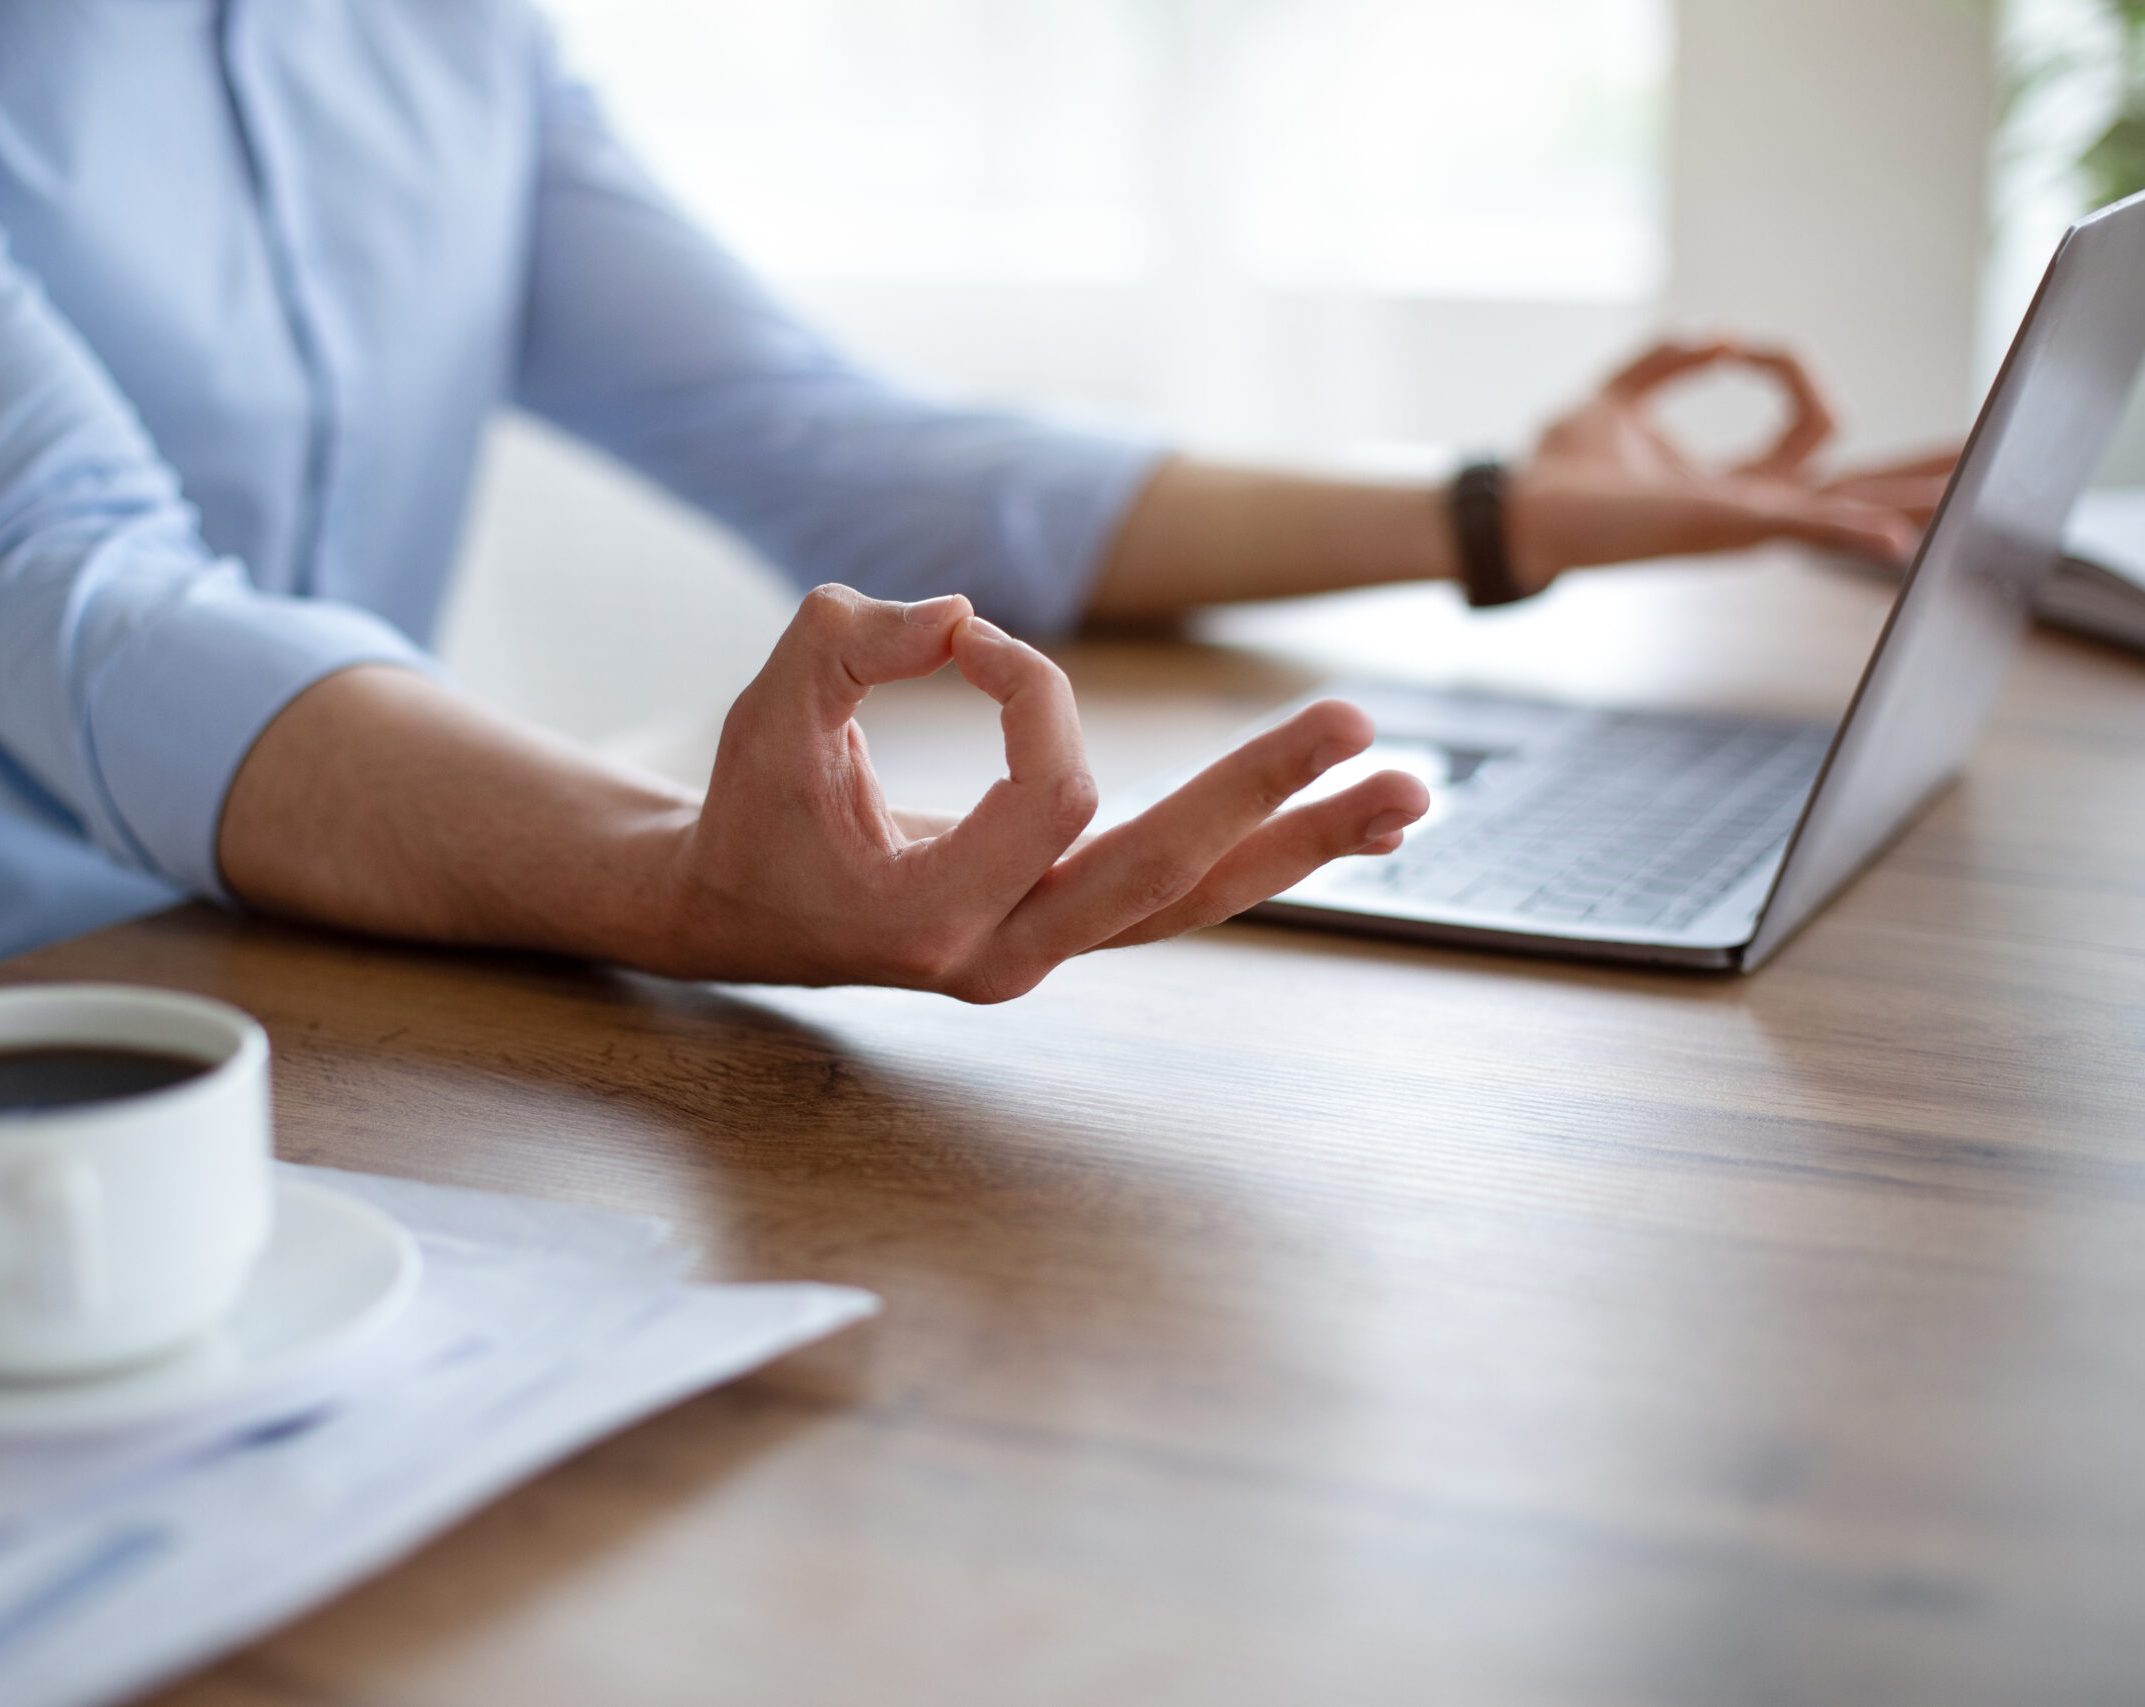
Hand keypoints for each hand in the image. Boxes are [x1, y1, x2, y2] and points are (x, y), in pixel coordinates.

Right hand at [658, 585, 1429, 1000]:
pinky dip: (1260, 853)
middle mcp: (1003, 954)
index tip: (972, 642)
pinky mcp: (1069, 926)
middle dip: (1264, 797)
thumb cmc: (754, 811)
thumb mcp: (768, 712)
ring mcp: (1046, 950)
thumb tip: (962, 617)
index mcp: (931, 917)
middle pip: (1163, 876)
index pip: (1049, 795)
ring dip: (1303, 845)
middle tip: (1361, 728)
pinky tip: (1345, 822)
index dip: (1034, 695)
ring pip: (1193, 902)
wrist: (736, 914)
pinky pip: (1178, 895)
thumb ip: (848, 643)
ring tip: (1408, 794)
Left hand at [1508, 337, 1956, 592]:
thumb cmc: (1555, 466)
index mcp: (1733, 482)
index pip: (1808, 424)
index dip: (1787, 368)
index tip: (1738, 346)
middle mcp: (1749, 508)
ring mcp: (1742, 523)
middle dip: (1918, 469)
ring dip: (1912, 493)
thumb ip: (1668, 363)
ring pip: (1849, 506)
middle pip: (1858, 485)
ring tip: (1978, 478)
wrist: (1515, 503)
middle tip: (1990, 450)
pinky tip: (1901, 539)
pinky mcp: (1724, 531)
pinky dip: (1852, 533)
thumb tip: (1722, 335)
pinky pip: (1804, 532)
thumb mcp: (1616, 397)